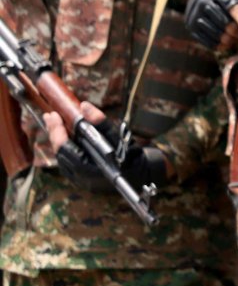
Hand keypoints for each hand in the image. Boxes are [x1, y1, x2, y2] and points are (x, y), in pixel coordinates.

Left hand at [53, 103, 167, 193]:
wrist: (139, 175)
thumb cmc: (129, 157)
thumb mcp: (117, 136)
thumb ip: (100, 122)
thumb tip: (84, 106)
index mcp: (86, 167)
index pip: (64, 147)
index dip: (56, 131)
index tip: (53, 115)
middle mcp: (78, 175)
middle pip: (59, 152)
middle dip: (54, 133)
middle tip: (50, 116)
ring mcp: (78, 178)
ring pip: (62, 156)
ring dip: (57, 139)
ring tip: (54, 123)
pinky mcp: (80, 178)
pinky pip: (67, 160)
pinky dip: (64, 146)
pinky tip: (65, 136)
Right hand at [184, 0, 237, 49]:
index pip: (233, 9)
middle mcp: (203, 2)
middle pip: (226, 24)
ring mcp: (195, 15)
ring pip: (218, 35)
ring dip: (230, 40)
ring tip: (237, 37)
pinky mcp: (191, 26)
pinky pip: (208, 41)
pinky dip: (220, 45)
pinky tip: (227, 42)